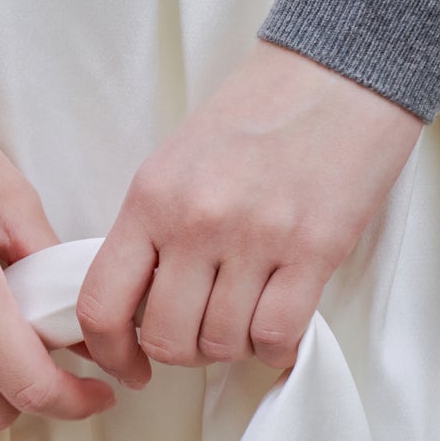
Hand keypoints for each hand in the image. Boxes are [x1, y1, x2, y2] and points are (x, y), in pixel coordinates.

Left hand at [75, 41, 423, 384]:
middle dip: (182, 352)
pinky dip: (275, 348)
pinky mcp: (315, 249)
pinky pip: (277, 335)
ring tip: (244, 319)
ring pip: (223, 343)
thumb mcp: (175, 163)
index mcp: (150, 198)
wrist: (338, 74)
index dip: (110, 353)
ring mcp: (256, 237)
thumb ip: (150, 230)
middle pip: (167, 337)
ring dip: (232, 347)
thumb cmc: (254, 118)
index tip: (129, 367)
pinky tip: (278, 329)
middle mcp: (195, 221)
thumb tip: (135, 307)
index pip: (101, 303)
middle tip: (200, 334)